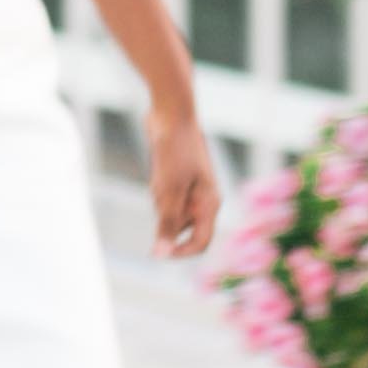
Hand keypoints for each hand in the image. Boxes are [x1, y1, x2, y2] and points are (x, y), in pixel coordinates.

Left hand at [148, 107, 219, 259]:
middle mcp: (204, 199)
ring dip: (159, 198)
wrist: (170, 113)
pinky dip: (157, 187)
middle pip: (181, 226)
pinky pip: (163, 195)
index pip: (201, 242)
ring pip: (169, 210)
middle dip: (165, 215)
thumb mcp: (168, 190)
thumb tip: (161, 254)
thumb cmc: (174, 149)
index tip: (157, 251)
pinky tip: (159, 166)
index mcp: (210, 204)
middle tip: (161, 187)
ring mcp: (191, 189)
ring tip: (162, 171)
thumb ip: (167, 223)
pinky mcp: (178, 178)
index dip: (181, 251)